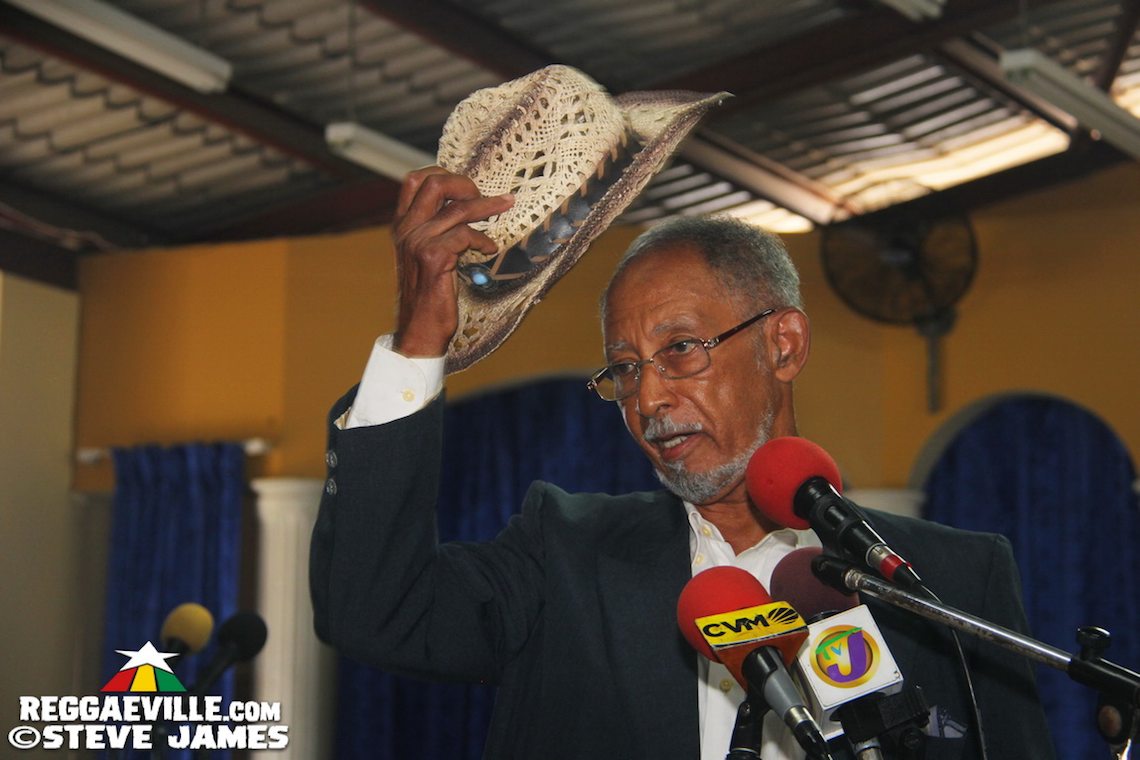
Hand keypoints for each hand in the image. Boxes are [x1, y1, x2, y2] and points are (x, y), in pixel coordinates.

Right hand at [390, 168, 513, 357]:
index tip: (467, 188)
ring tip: (505, 206)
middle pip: (434, 183)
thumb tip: (462, 210)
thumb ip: (433, 232)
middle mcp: (406, 229)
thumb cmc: (427, 295)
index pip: (414, 180)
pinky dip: (483, 239)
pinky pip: (465, 234)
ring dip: (488, 206)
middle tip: (484, 196)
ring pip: (457, 208)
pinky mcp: (434, 258)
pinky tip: (489, 249)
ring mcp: (418, 242)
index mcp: (402, 226)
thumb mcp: (423, 256)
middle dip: (465, 184)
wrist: (419, 329)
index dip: (444, 174)